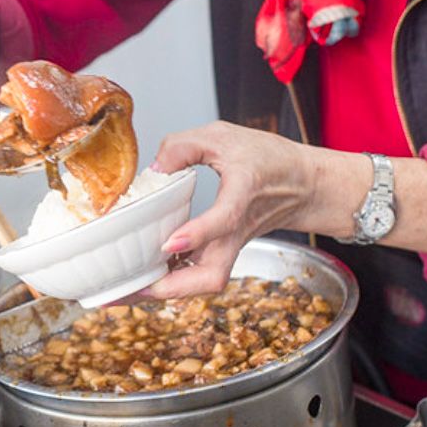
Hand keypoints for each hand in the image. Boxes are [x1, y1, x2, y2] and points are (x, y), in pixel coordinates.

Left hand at [136, 121, 316, 298]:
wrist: (303, 184)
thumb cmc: (268, 159)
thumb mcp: (222, 136)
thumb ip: (182, 146)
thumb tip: (152, 171)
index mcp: (243, 193)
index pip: (225, 219)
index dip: (200, 233)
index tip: (170, 242)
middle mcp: (238, 229)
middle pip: (212, 275)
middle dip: (172, 288)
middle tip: (131, 288)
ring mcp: (231, 246)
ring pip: (204, 281)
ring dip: (166, 290)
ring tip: (124, 291)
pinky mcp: (225, 251)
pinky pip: (198, 274)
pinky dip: (170, 280)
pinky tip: (141, 277)